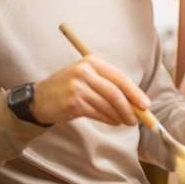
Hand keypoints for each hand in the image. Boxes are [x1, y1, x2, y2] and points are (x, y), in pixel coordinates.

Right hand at [29, 55, 150, 125]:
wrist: (39, 98)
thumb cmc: (68, 87)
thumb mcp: (86, 76)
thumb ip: (107, 83)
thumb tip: (135, 99)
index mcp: (91, 61)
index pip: (119, 76)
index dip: (134, 91)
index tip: (145, 103)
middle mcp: (84, 72)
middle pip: (115, 91)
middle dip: (130, 107)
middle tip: (138, 117)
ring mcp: (78, 88)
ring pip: (108, 105)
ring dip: (120, 116)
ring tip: (126, 121)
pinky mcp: (73, 103)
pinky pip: (98, 113)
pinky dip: (109, 119)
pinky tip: (114, 122)